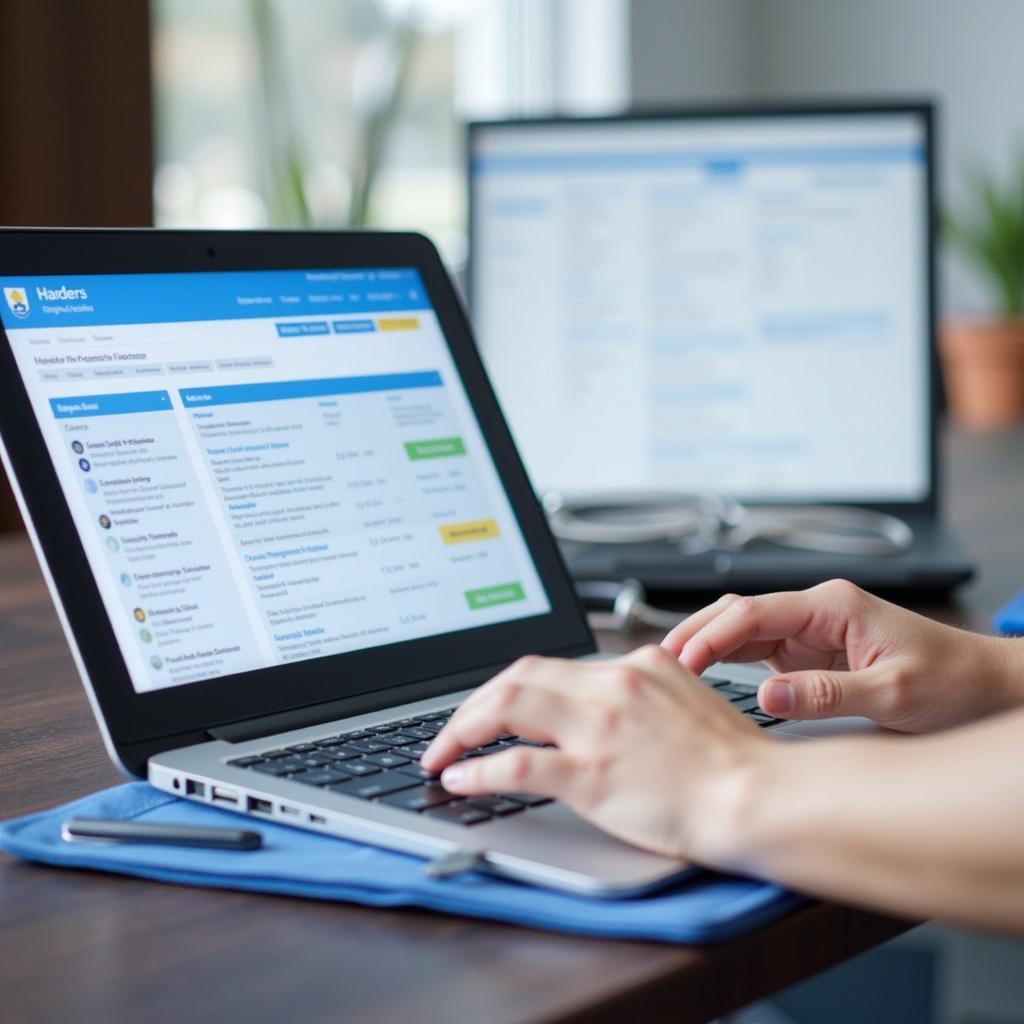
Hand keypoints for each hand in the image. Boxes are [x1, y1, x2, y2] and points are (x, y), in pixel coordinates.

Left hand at [420, 646, 768, 860]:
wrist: (758, 796)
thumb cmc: (734, 761)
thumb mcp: (688, 701)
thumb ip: (645, 692)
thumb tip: (607, 703)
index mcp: (636, 666)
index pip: (551, 665)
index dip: (508, 688)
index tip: (489, 709)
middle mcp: (612, 686)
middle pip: (518, 676)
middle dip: (473, 704)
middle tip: (452, 729)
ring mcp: (599, 728)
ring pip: (506, 706)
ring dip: (461, 729)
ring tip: (441, 753)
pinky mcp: (592, 773)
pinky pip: (516, 765)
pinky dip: (478, 771)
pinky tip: (460, 780)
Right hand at [663, 579, 1022, 732]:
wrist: (984, 686)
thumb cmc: (952, 680)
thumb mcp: (893, 693)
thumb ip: (828, 695)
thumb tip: (768, 696)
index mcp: (833, 606)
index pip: (754, 610)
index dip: (711, 634)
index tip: (682, 660)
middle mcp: (816, 611)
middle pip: (737, 612)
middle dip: (695, 634)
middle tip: (660, 665)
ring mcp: (810, 631)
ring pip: (741, 629)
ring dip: (705, 647)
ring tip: (671, 673)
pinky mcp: (809, 653)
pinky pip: (755, 650)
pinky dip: (725, 662)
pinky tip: (703, 679)